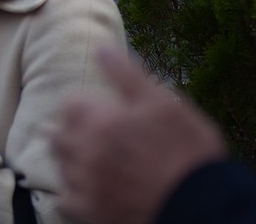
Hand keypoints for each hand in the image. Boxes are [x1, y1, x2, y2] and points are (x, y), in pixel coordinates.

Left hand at [51, 47, 226, 223]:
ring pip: (59, 165)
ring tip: (88, 155)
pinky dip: (70, 190)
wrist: (198, 205)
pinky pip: (64, 199)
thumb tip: (100, 47)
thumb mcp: (162, 102)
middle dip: (69, 128)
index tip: (98, 107)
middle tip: (91, 130)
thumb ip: (125, 73)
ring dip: (68, 156)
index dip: (83, 102)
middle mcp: (85, 153)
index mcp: (100, 122)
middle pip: (57, 134)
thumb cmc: (186, 150)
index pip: (69, 104)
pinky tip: (86, 186)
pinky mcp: (90, 213)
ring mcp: (85, 186)